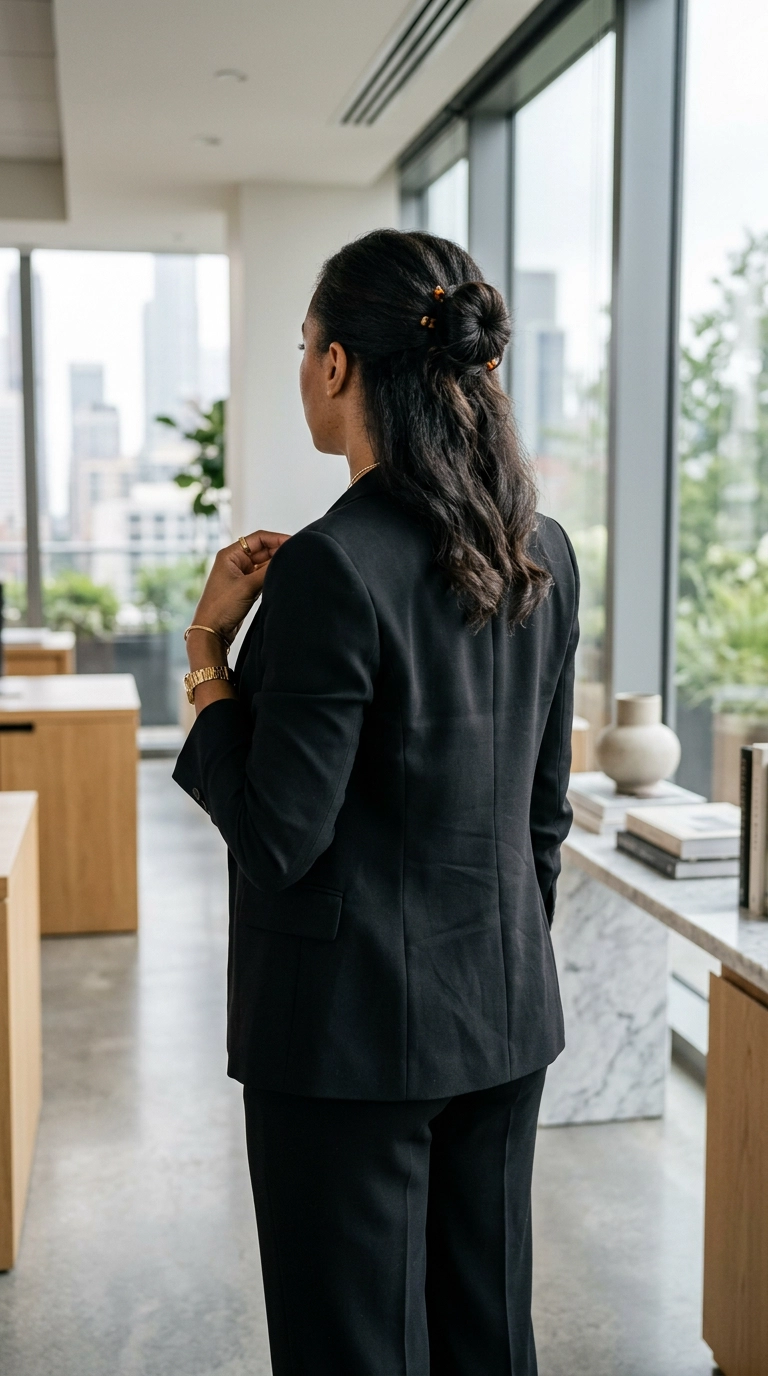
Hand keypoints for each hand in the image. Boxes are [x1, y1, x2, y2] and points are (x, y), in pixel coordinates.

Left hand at [190, 530, 289, 652]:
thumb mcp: (247, 586)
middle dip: (280, 552)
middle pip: (264, 550)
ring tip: (294, 566)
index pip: (259, 538)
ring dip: (277, 565)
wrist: (212, 631)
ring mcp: (241, 575)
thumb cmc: (221, 606)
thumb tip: (288, 558)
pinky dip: (273, 576)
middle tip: (298, 557)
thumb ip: (268, 571)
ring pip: (265, 564)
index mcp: (230, 554)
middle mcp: (236, 561)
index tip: (295, 543)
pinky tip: (284, 577)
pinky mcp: (246, 588)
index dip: (278, 538)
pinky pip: (263, 576)